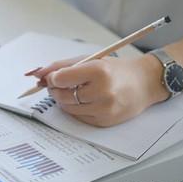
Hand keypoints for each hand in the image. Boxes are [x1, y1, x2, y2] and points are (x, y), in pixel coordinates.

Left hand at [29, 55, 168, 126]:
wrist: (145, 83)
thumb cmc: (116, 69)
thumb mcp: (91, 60)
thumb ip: (63, 66)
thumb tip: (37, 74)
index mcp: (98, 71)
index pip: (61, 78)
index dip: (52, 77)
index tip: (53, 76)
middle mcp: (102, 91)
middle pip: (62, 95)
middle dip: (55, 89)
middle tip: (59, 84)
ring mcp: (104, 109)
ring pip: (68, 108)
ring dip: (64, 100)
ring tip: (74, 90)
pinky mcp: (105, 122)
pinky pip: (79, 117)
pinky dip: (76, 109)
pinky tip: (85, 100)